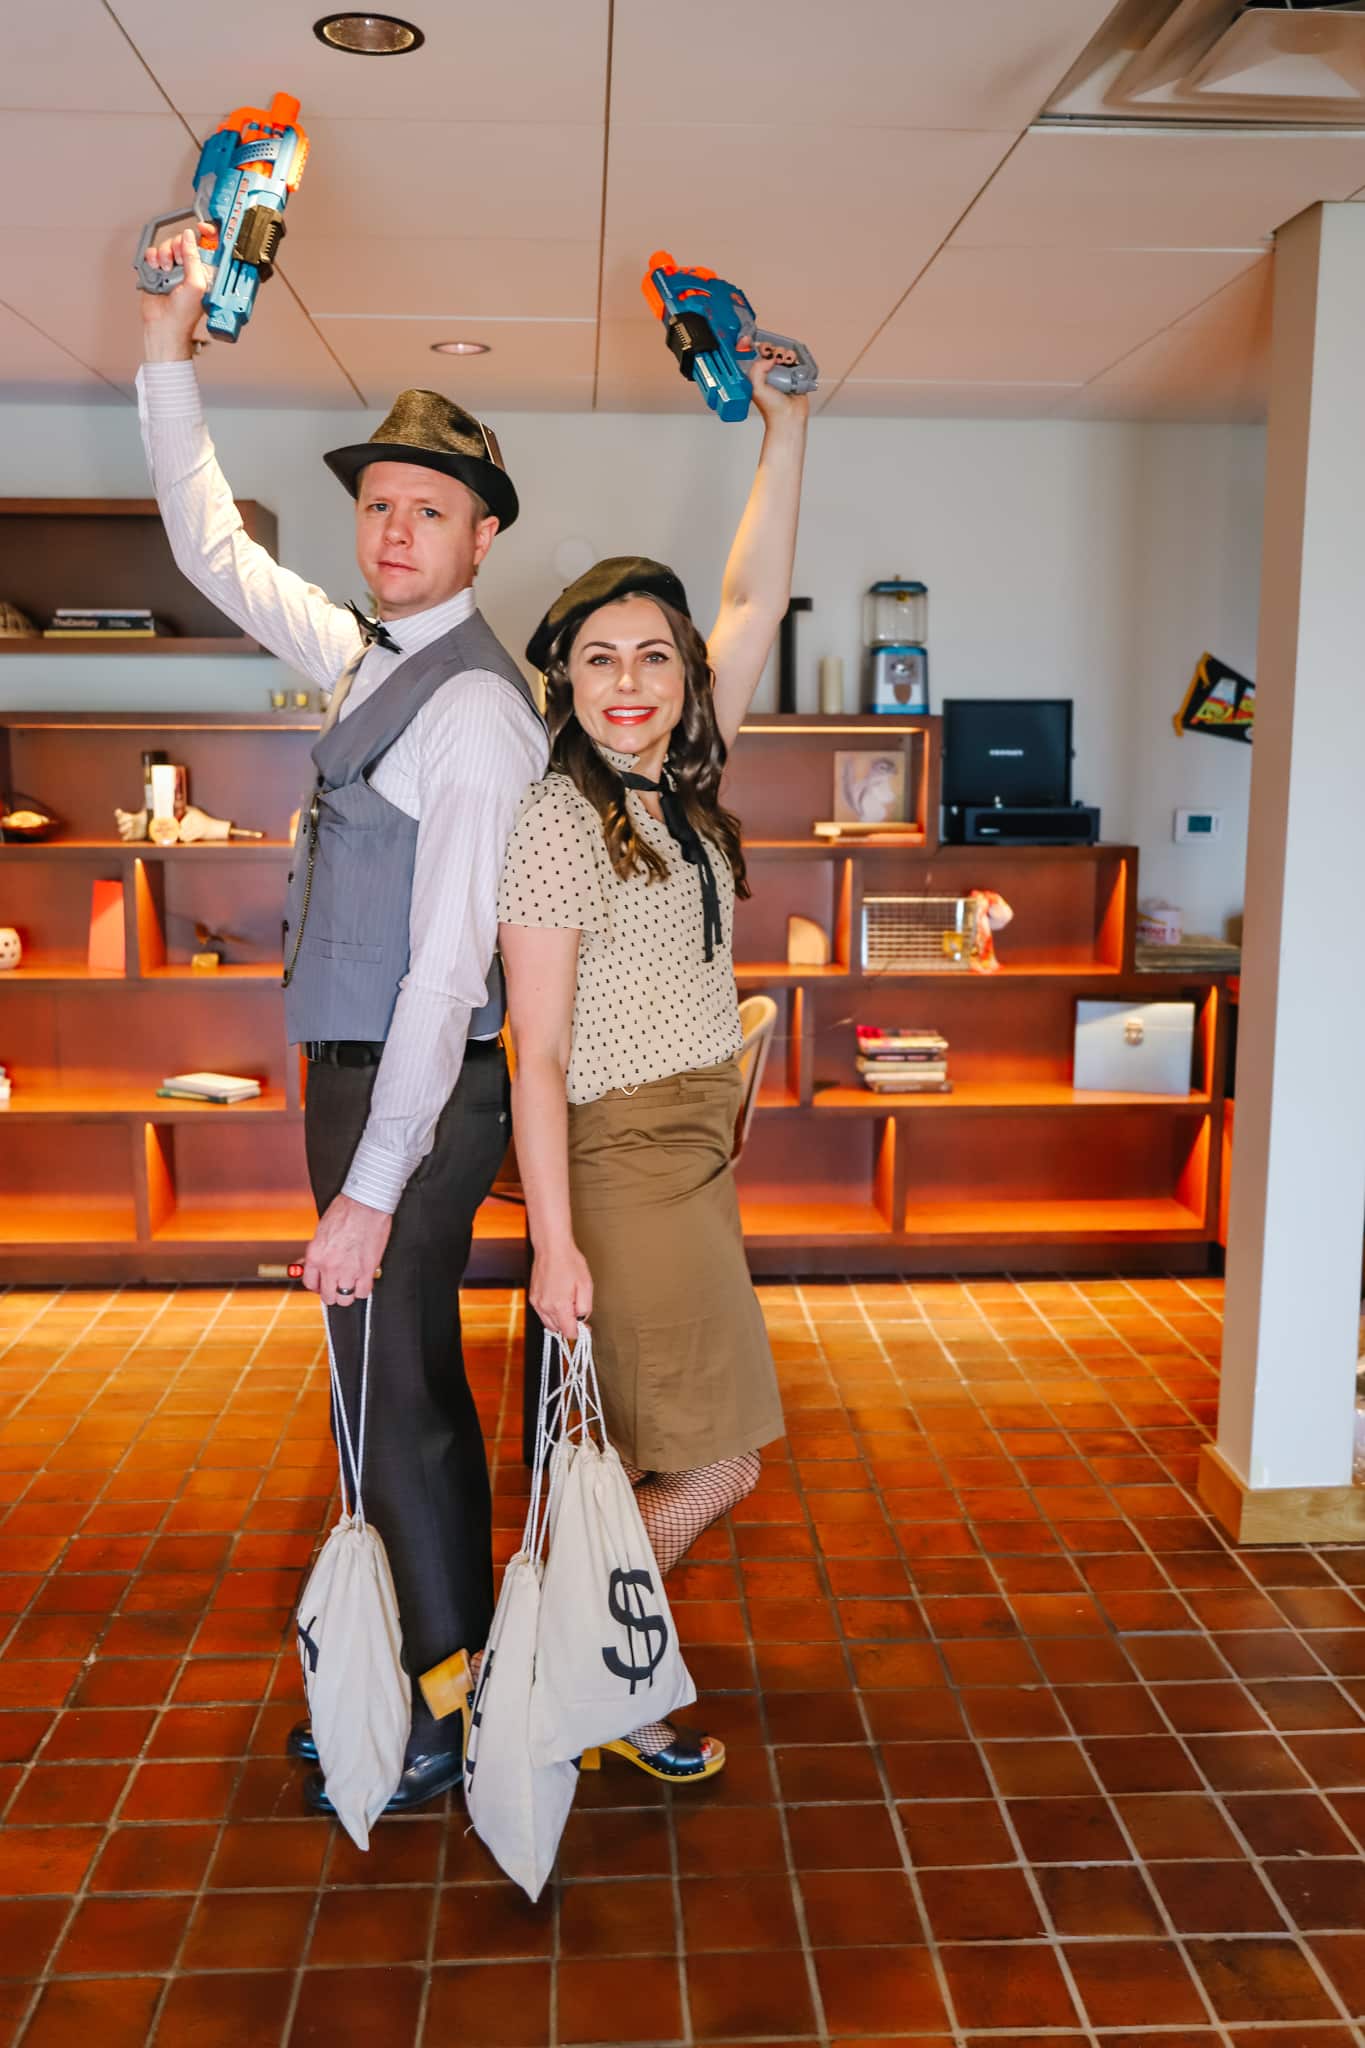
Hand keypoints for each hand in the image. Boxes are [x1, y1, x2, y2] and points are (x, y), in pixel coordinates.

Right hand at [141, 227, 208, 361]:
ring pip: (167, 245)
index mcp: (203, 271)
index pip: (206, 246)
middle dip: (178, 247)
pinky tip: (156, 268)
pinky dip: (152, 258)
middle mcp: (188, 268)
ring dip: (164, 254)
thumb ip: (193, 258)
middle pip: (182, 241)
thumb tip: (190, 237)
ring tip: (166, 270)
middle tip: (177, 262)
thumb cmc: (183, 314)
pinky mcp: (157, 270)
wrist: (163, 325)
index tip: (202, 226)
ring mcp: (172, 269)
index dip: (205, 234)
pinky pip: (153, 253)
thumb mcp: (196, 284)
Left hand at [302, 1194, 391, 1307]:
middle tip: (338, 1285)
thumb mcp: (321, 1231)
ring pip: (345, 1298)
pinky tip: (363, 1281)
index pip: (310, 1284)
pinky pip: (363, 1292)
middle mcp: (329, 1266)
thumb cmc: (345, 1210)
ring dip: (348, 1293)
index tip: (323, 1284)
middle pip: (328, 1296)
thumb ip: (317, 1252)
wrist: (365, 1203)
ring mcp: (348, 1270)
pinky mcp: (367, 1270)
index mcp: (315, 1255)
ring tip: (351, 1284)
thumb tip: (311, 1265)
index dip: (318, 1286)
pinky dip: (363, 1289)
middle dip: (332, 1293)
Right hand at [530, 1241, 593, 1343]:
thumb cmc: (569, 1262)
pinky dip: (551, 1313)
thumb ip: (585, 1307)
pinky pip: (542, 1314)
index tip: (585, 1327)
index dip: (579, 1332)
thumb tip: (582, 1319)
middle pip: (558, 1330)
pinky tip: (559, 1301)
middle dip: (569, 1326)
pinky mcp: (533, 1297)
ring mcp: (537, 1302)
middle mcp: (545, 1306)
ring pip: (549, 1324)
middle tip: (578, 1314)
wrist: (552, 1247)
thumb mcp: (586, 1285)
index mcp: (559, 1305)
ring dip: (560, 1321)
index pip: (569, 1332)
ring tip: (569, 1305)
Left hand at [745, 344, 809, 427]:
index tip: (751, 340)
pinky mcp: (793, 373)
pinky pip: (794, 358)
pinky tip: (791, 364)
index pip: (750, 354)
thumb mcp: (756, 388)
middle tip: (771, 355)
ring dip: (783, 353)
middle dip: (769, 348)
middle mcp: (767, 372)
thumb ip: (756, 369)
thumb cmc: (772, 409)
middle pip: (767, 349)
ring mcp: (781, 372)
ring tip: (784, 362)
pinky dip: (793, 357)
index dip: (750, 346)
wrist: (789, 417)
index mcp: (754, 375)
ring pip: (781, 352)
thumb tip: (768, 358)